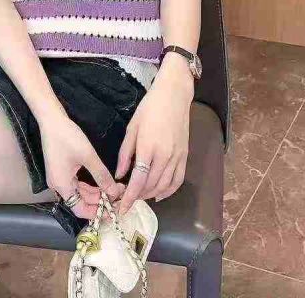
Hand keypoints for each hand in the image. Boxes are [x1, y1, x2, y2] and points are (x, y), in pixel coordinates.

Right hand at [39, 115, 126, 219]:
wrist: (52, 120)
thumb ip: (102, 176)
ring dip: (96, 192)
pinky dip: (89, 185)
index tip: (112, 211)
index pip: (79, 210)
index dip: (96, 213)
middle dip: (99, 200)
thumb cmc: (68, 137)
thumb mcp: (88, 156)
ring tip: (113, 188)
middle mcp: (59, 185)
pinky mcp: (61, 170)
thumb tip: (114, 192)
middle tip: (118, 195)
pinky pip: (76, 184)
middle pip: (80, 201)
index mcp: (62, 186)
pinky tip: (102, 182)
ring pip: (80, 193)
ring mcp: (59, 178)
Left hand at [114, 78, 192, 213]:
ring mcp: (177, 157)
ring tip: (139, 197)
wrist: (174, 96)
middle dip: (138, 197)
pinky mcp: (185, 156)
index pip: (138, 180)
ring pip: (165, 186)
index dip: (129, 197)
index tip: (121, 209)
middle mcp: (165, 156)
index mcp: (148, 148)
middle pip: (151, 186)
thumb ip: (125, 153)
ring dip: (151, 195)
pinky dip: (169, 191)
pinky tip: (159, 194)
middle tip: (126, 201)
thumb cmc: (150, 108)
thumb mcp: (132, 128)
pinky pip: (178, 180)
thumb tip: (119, 175)